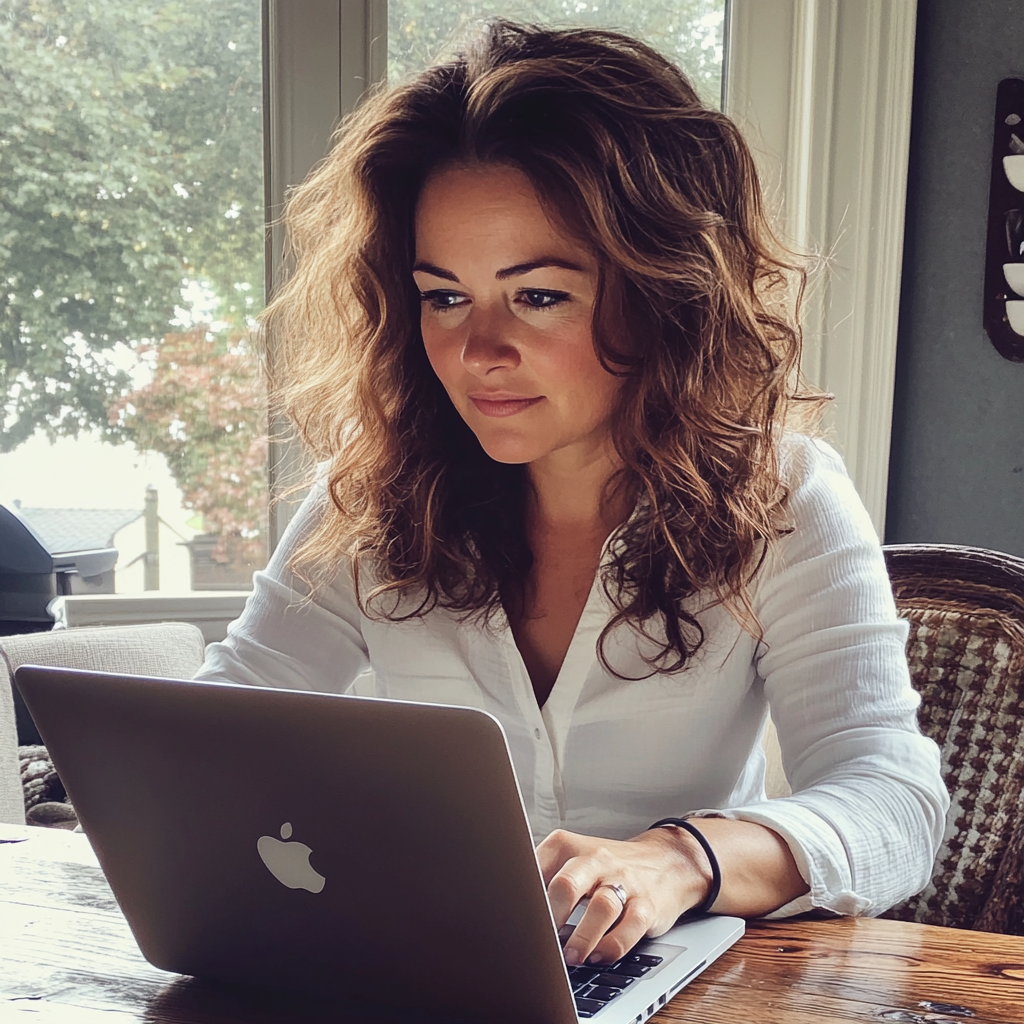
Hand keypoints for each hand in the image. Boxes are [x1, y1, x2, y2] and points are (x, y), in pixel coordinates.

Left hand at [535, 826, 712, 966]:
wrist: (667, 861)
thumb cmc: (609, 868)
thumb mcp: (576, 861)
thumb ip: (547, 880)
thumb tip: (518, 911)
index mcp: (570, 846)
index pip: (538, 867)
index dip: (527, 897)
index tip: (519, 919)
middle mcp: (596, 859)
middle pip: (568, 883)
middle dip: (552, 916)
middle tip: (543, 941)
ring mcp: (624, 881)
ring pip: (602, 906)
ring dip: (582, 937)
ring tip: (572, 957)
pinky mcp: (647, 904)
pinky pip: (631, 927)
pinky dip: (613, 946)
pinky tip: (599, 955)